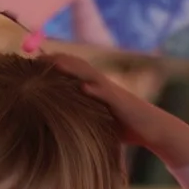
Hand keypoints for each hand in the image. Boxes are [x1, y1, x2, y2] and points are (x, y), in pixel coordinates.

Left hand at [48, 53, 188, 167]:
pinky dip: (96, 90)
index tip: (35, 63)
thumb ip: (83, 116)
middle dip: (59, 61)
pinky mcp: (122, 103)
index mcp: (96, 89)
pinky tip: (83, 87)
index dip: (56, 65)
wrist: (153, 129)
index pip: (73, 71)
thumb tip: (59, 125)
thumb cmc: (125, 128)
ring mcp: (112, 93)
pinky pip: (107, 94)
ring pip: (91, 75)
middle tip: (38, 58)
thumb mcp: (98, 120)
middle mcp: (103, 86)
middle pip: (79, 67)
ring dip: (73, 69)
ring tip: (55, 64)